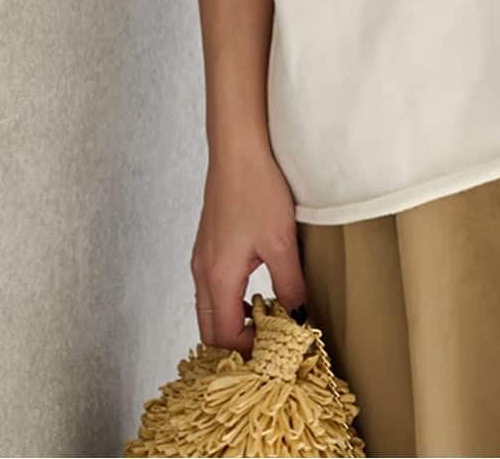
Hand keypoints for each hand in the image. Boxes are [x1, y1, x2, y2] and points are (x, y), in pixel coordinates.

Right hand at [191, 145, 306, 356]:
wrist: (238, 151)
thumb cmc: (257, 190)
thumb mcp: (282, 242)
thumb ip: (290, 285)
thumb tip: (298, 318)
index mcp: (218, 277)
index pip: (223, 335)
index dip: (247, 349)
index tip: (274, 348)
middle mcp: (202, 272)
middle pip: (209, 328)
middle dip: (234, 342)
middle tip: (266, 342)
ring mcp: (201, 258)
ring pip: (208, 308)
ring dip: (231, 321)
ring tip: (265, 318)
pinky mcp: (206, 246)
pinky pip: (210, 288)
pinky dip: (228, 301)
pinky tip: (255, 290)